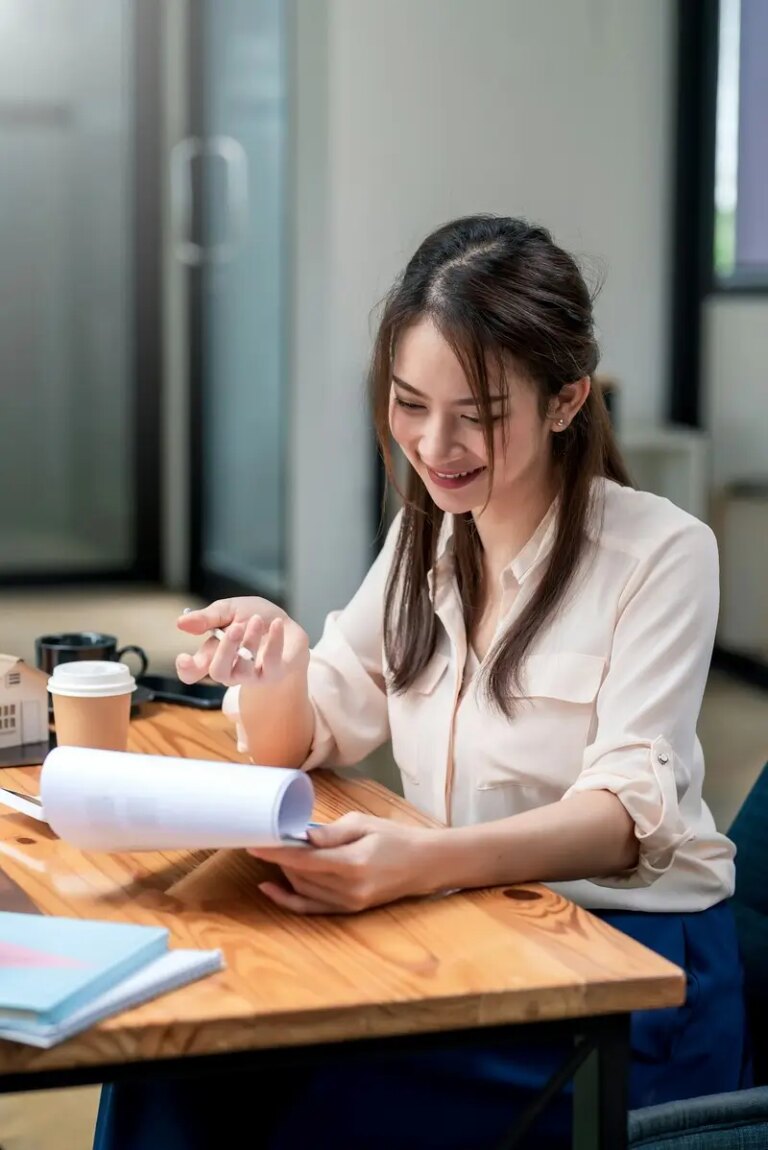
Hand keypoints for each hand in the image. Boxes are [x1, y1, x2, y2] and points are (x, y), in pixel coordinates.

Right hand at [176, 597, 308, 687]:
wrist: (287, 625)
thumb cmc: (253, 618)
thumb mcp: (230, 609)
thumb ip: (208, 618)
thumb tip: (181, 623)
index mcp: (213, 655)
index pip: (192, 672)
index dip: (186, 669)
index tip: (184, 658)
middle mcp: (230, 670)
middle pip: (218, 672)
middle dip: (225, 650)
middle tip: (236, 628)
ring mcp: (252, 676)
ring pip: (244, 669)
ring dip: (250, 641)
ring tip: (256, 620)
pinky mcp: (274, 674)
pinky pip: (271, 663)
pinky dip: (274, 642)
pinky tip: (276, 624)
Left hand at [248, 813, 444, 913]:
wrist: (424, 864)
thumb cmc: (395, 837)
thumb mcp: (365, 824)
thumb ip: (332, 832)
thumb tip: (303, 836)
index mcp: (354, 863)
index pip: (305, 860)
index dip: (277, 852)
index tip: (255, 843)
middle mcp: (349, 889)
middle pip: (300, 875)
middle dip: (280, 858)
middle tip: (268, 838)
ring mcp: (349, 903)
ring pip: (303, 889)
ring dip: (285, 872)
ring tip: (279, 852)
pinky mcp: (349, 910)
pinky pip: (311, 907)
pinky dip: (288, 899)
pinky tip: (269, 888)